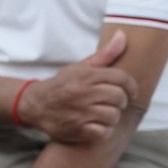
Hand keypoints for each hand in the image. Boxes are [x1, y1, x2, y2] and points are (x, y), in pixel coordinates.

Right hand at [17, 31, 136, 143]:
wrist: (35, 105)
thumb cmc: (63, 85)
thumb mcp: (81, 67)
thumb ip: (105, 54)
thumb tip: (122, 34)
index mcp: (86, 75)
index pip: (121, 78)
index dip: (131, 86)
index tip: (130, 92)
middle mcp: (82, 92)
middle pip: (119, 98)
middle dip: (119, 102)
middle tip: (111, 103)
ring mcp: (79, 112)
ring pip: (113, 116)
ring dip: (110, 117)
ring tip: (101, 114)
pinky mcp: (77, 130)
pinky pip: (103, 132)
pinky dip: (102, 131)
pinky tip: (94, 126)